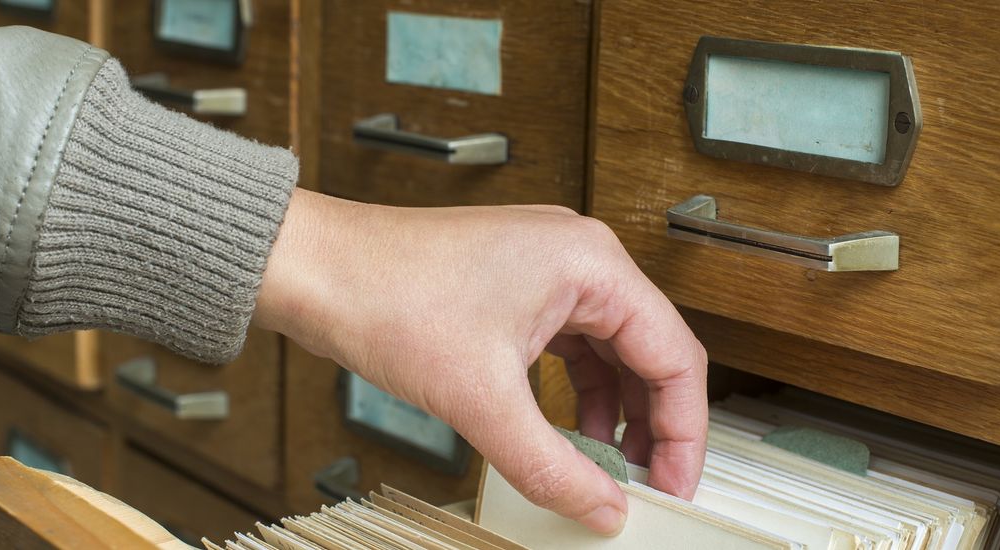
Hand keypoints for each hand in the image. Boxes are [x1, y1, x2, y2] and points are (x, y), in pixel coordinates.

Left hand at [255, 189, 707, 534]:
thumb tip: (602, 508)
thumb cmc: (385, 294)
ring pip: (613, 352)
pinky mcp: (519, 288)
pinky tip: (572, 433)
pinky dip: (579, 393)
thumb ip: (552, 465)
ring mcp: (549, 270)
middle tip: (649, 485)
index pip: (674, 356)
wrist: (316, 270)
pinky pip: (573, 347)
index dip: (683, 431)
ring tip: (612, 469)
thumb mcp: (482, 400)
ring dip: (616, 413)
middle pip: (650, 352)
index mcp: (591, 264)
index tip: (675, 484)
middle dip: (653, 425)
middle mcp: (580, 258)